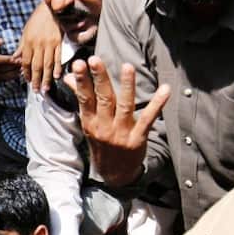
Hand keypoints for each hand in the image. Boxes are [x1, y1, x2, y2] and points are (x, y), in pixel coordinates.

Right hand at [0, 35, 21, 81]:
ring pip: (2, 76)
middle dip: (12, 66)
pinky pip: (2, 79)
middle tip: (21, 62)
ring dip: (13, 72)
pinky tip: (17, 72)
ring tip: (21, 67)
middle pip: (0, 69)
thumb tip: (1, 41)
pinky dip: (11, 77)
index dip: (6, 60)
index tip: (15, 59)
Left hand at [19, 2, 62, 91]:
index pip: (26, 61)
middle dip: (36, 80)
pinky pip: (58, 57)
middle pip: (36, 66)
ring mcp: (49, 44)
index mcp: (28, 42)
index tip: (27, 81)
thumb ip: (22, 47)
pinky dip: (57, 67)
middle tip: (36, 90)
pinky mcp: (59, 42)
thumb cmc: (37, 20)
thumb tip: (16, 59)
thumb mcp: (26, 32)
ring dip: (47, 78)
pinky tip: (57, 76)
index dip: (26, 72)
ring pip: (47, 64)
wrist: (51, 8)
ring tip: (46, 88)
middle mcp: (38, 44)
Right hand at [70, 56, 170, 186]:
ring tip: (128, 67)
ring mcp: (121, 133)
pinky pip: (148, 119)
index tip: (79, 64)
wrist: (115, 174)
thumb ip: (81, 98)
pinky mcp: (138, 139)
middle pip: (103, 99)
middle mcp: (104, 126)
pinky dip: (157, 104)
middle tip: (95, 59)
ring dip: (126, 86)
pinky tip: (165, 89)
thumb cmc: (101, 143)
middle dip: (99, 78)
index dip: (82, 81)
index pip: (85, 98)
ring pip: (124, 106)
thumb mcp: (88, 123)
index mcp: (90, 122)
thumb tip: (68, 77)